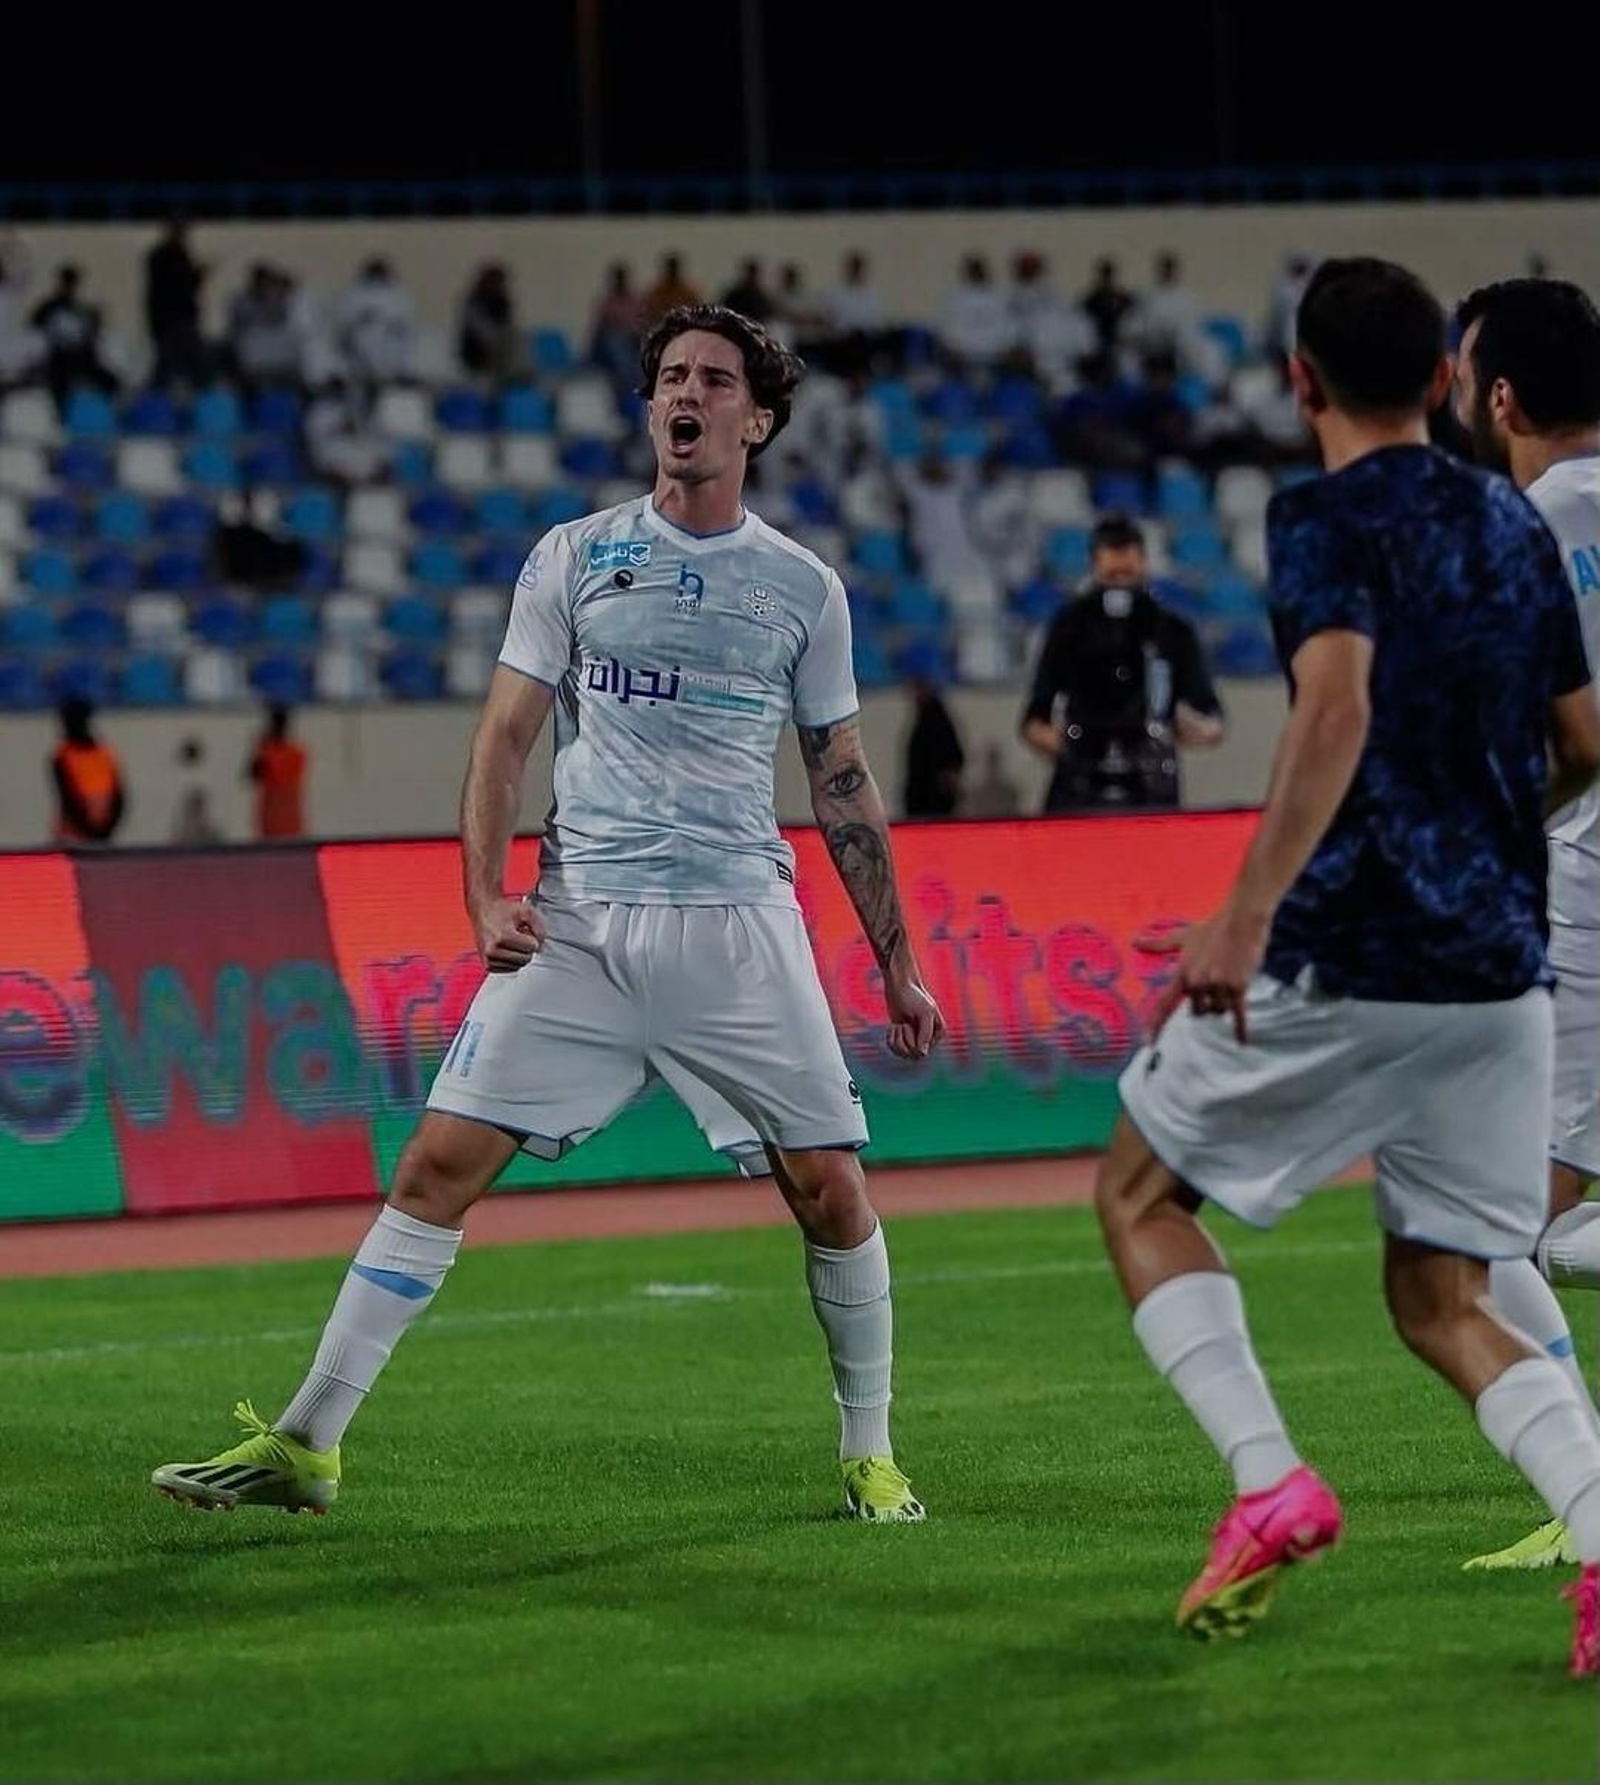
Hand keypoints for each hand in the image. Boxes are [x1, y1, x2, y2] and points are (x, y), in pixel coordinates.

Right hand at [471, 894, 545, 972]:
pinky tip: (507, 948)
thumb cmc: (503, 911)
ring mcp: (489, 960)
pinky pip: (511, 969)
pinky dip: (513, 960)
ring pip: (519, 966)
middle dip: (526, 947)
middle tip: (518, 935)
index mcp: (502, 936)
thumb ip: (540, 928)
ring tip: (511, 940)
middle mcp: (493, 951)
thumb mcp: (526, 912)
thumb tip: (541, 947)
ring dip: (519, 954)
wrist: (483, 911)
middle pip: (526, 959)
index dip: (532, 937)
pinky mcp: (488, 966)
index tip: (524, 929)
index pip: (532, 947)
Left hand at [884, 965, 944, 1059]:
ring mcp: (916, 1038)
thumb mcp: (924, 1012)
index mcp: (938, 1033)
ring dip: (895, 1040)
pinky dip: (890, 1039)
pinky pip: (895, 1049)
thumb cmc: (914, 996)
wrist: (899, 986)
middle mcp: (928, 1038)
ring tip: (897, 1026)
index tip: (908, 1025)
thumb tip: (923, 1053)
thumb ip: (926, 1033)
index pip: (922, 1052)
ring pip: (902, 1054)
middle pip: (912, 1056)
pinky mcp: (903, 1037)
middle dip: (902, 1041)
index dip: (912, 1042)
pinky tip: (893, 1027)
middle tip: (902, 1025)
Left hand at [1143, 903, 1269, 1042]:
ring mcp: (1218, 986)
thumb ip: (1158, 944)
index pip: (1165, 1003)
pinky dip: (1241, 1029)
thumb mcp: (1182, 936)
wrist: (1240, 921)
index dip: (1155, 1023)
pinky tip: (1242, 1042)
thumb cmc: (1211, 928)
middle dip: (1207, 1002)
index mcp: (1182, 974)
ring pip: (1219, 1011)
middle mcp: (1197, 983)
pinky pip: (1239, 1014)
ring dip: (1225, 1001)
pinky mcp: (1238, 988)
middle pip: (1199, 1011)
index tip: (1148, 1042)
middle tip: (1216, 979)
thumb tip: (1134, 942)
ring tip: (1229, 976)